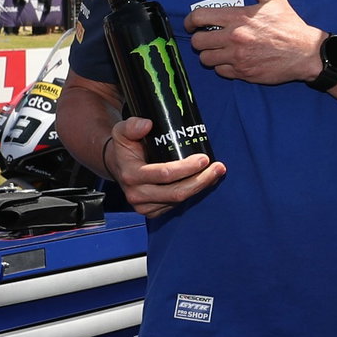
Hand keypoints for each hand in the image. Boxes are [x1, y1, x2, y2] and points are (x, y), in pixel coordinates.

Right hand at [105, 116, 223, 217]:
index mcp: (131, 175)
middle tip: (218, 167)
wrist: (118, 166)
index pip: (164, 175)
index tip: (204, 158)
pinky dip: (193, 193)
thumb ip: (132, 125)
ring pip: (179, 201)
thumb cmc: (125, 146)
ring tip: (216, 172)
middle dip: (201, 181)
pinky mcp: (152, 212)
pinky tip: (204, 181)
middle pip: (176, 193)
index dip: (187, 168)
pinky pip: (177, 206)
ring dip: (201, 187)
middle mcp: (137, 195)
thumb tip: (147, 124)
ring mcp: (144, 206)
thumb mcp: (122, 131)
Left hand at [185, 0, 323, 84]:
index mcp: (238, 17)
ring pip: (206, 59)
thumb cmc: (289, 24)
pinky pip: (220, 71)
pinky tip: (231, 60)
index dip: (190, 21)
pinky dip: (222, 67)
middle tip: (206, 38)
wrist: (305, 52)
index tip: (192, 24)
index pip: (199, 17)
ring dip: (209, 54)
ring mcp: (238, 57)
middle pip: (197, 41)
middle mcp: (234, 38)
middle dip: (199, 39)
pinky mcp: (244, 73)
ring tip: (217, 50)